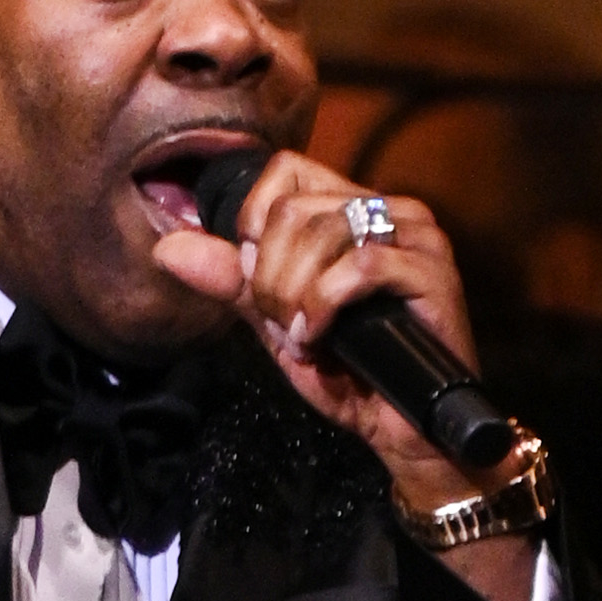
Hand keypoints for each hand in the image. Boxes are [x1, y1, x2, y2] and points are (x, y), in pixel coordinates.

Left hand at [163, 155, 488, 513]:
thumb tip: (168, 246)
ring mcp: (416, 235)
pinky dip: (324, 307)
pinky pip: (360, 266)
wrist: (401, 429)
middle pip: (293, 208)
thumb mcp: (275, 320)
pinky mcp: (433, 270)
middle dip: (268, 276)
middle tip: (281, 323)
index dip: (254, 224)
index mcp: (352, 208)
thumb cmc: (348, 371)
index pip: (284, 170)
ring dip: (293, 296)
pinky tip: (320, 339)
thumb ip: (230, 279)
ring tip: (302, 337)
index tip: (259, 280)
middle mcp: (388, 208)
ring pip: (323, 233)